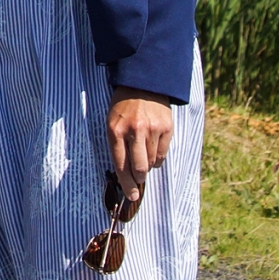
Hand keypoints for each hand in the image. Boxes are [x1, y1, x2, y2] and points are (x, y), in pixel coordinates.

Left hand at [109, 90, 175, 206]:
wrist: (143, 84)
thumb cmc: (124, 108)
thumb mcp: (112, 123)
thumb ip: (117, 147)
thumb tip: (125, 175)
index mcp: (115, 130)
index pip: (120, 164)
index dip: (126, 184)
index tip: (130, 196)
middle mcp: (134, 131)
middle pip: (139, 168)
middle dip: (138, 179)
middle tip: (138, 180)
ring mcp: (152, 129)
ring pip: (152, 163)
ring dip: (148, 165)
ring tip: (144, 153)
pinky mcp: (166, 127)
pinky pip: (163, 154)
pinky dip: (158, 157)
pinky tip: (153, 148)